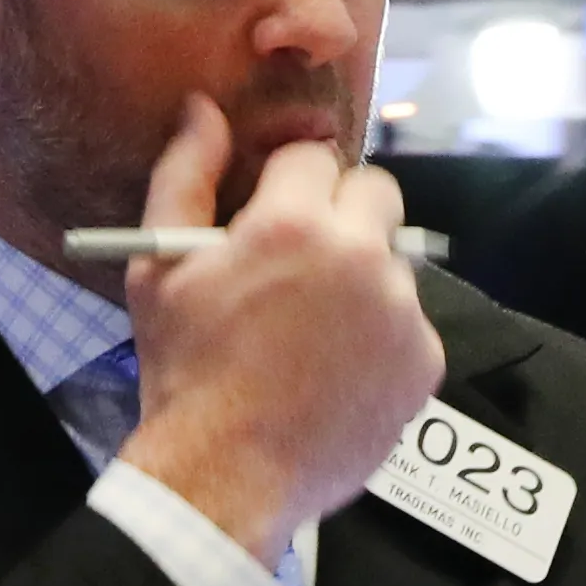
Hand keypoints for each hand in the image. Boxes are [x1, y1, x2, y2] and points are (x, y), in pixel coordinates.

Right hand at [114, 98, 444, 562]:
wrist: (225, 476)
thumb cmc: (184, 370)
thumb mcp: (160, 269)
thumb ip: (185, 176)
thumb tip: (204, 109)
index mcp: (293, 223)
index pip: (314, 156)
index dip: (287, 187)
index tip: (270, 222)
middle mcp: (360, 255)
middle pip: (375, 192)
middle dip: (341, 214)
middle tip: (301, 264)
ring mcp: (401, 310)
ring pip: (393, 260)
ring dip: (361, 277)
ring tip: (313, 331)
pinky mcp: (425, 360)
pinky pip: (410, 323)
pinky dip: (382, 336)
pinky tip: (338, 370)